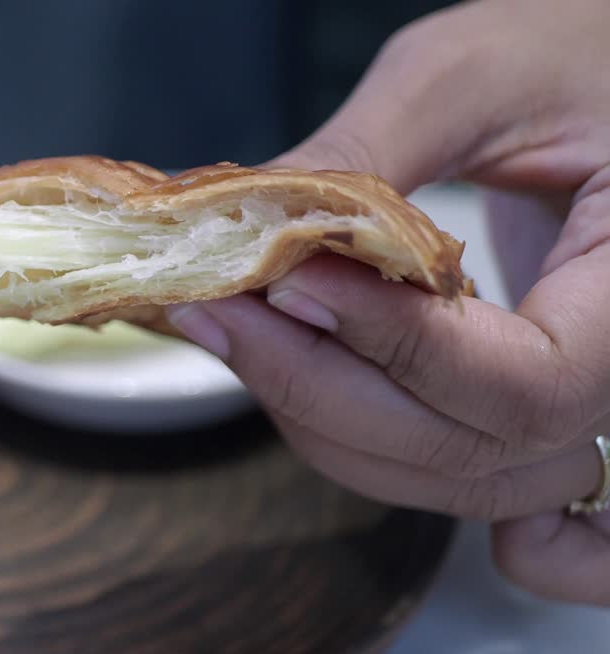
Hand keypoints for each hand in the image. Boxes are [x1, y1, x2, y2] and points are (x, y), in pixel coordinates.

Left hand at [167, 0, 609, 603]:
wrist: (599, 72)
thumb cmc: (568, 49)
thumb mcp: (469, 75)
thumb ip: (363, 155)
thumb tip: (239, 228)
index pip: (528, 386)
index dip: (394, 346)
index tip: (287, 281)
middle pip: (464, 452)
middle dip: (316, 386)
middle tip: (214, 308)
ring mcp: (565, 401)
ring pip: (433, 472)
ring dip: (312, 412)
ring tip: (229, 324)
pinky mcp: (506, 400)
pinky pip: (434, 461)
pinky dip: (345, 427)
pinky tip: (280, 358)